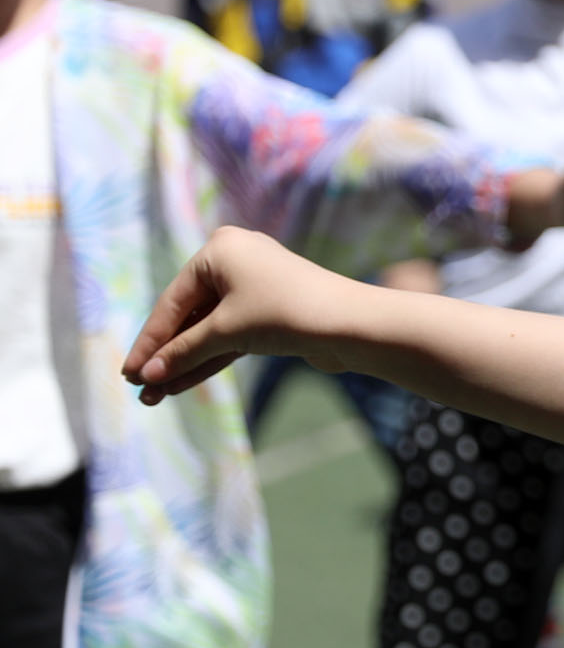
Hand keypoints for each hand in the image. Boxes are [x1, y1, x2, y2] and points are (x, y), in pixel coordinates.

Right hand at [122, 228, 360, 401]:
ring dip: (184, 363)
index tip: (128, 373)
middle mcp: (235, 261)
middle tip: (140, 390)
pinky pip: (230, 336)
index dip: (150, 341)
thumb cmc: (285, 313)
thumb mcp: (226, 332)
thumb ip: (183, 351)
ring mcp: (254, 287)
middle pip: (189, 316)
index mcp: (220, 249)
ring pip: (209, 330)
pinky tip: (181, 386)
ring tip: (154, 397)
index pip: (172, 301)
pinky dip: (209, 359)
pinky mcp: (270, 312)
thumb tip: (149, 375)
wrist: (352, 324)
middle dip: (166, 356)